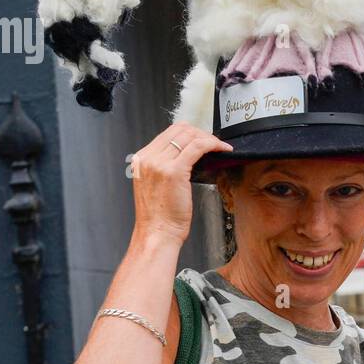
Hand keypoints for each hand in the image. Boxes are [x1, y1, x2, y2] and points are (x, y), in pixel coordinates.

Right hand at [128, 123, 230, 244]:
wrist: (156, 234)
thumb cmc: (159, 217)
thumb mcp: (156, 185)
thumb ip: (165, 167)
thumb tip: (188, 154)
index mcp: (141, 160)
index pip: (168, 133)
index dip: (190, 133)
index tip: (203, 139)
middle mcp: (148, 158)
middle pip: (179, 130)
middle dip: (201, 133)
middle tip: (214, 143)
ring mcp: (159, 163)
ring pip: (189, 136)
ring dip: (209, 138)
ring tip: (220, 147)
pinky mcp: (174, 172)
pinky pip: (198, 147)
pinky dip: (213, 144)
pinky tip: (222, 150)